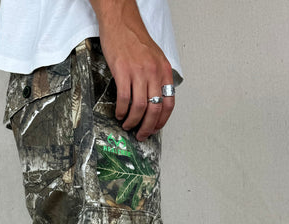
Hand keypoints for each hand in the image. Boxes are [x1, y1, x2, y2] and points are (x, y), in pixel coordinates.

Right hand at [89, 0, 174, 140]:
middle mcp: (154, 72)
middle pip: (154, 109)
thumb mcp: (155, 58)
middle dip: (148, 127)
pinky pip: (124, 99)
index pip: (169, 103)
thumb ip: (157, 77)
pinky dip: (122, 110)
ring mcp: (138, 72)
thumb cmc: (135, 40)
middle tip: (141, 135)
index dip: (162, 120)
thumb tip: (155, 100)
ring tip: (127, 125)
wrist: (121, 22)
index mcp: (164, 71)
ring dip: (133, 121)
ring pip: (140, 107)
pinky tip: (119, 113)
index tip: (155, 128)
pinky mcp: (123, 71)